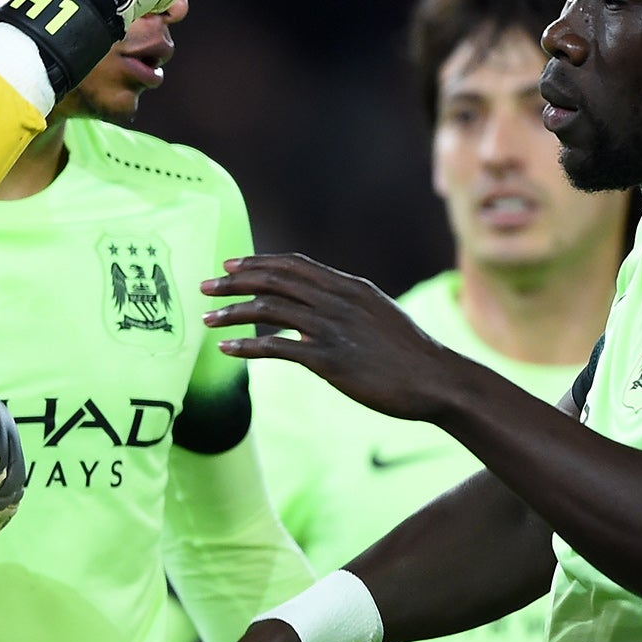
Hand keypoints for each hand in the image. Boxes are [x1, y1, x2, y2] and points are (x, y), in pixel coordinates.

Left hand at [201, 253, 457, 420]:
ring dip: (232, 313)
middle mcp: (337, 300)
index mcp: (349, 287)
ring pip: (268, 310)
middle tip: (205, 287)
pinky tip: (227, 351)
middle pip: (273, 281)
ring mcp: (332, 328)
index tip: (231, 264)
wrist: (436, 380)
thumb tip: (320, 301)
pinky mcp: (329, 360)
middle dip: (234, 281)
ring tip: (207, 319)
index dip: (258, 262)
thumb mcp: (379, 313)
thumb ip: (348, 303)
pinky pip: (276, 349)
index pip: (293, 264)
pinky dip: (246, 348)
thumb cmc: (409, 353)